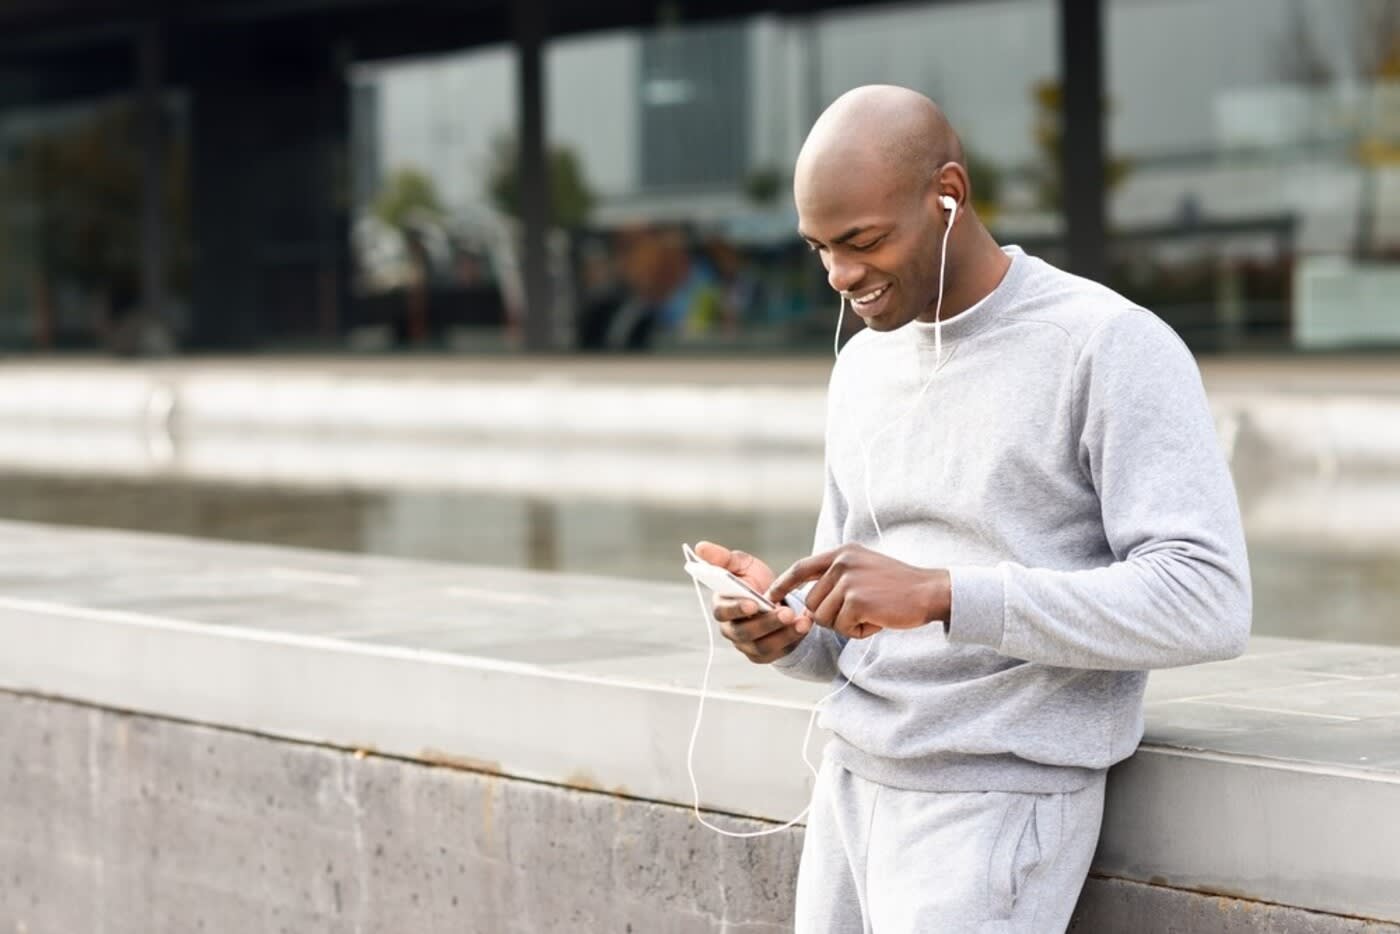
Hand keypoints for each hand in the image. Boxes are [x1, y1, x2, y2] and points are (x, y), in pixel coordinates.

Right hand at [694, 540, 811, 663]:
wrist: (777, 599)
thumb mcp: (743, 565)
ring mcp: (746, 645)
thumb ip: (723, 558)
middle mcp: (730, 629)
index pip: (723, 611)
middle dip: (767, 623)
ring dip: (783, 634)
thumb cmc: (755, 582)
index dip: (737, 608)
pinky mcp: (763, 655)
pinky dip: (792, 641)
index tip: (753, 602)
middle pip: (744, 632)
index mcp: (722, 606)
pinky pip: (776, 653)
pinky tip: (804, 627)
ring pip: (762, 645)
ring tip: (802, 621)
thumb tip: (700, 547)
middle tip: (787, 612)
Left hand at [767, 543, 949, 639]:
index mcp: (843, 553)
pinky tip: (878, 620)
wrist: (930, 591)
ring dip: (846, 625)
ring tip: (872, 614)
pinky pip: (843, 627)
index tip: (771, 597)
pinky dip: (859, 632)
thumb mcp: (864, 570)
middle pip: (812, 602)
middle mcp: (842, 562)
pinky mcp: (857, 600)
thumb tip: (807, 606)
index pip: (802, 567)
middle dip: (831, 617)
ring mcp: (849, 580)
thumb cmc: (898, 587)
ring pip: (825, 618)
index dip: (784, 584)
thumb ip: (836, 580)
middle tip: (860, 613)